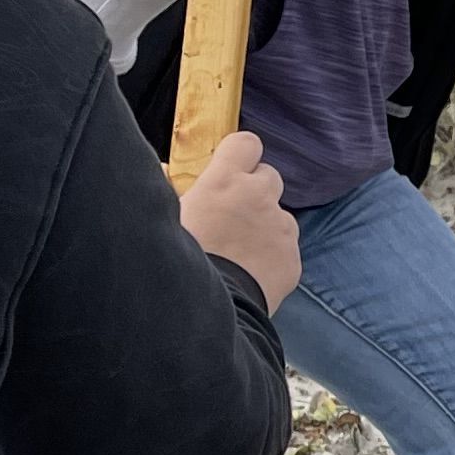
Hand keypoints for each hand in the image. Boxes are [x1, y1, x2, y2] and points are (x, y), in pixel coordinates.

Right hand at [181, 129, 300, 305]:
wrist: (204, 310)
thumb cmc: (176, 260)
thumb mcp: (167, 217)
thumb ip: (170, 188)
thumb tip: (162, 168)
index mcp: (225, 181)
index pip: (246, 144)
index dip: (239, 155)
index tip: (230, 168)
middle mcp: (259, 197)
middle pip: (268, 176)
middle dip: (254, 190)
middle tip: (232, 214)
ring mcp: (280, 228)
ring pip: (279, 215)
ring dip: (265, 225)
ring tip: (239, 252)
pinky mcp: (292, 258)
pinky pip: (286, 248)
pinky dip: (273, 257)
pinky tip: (251, 274)